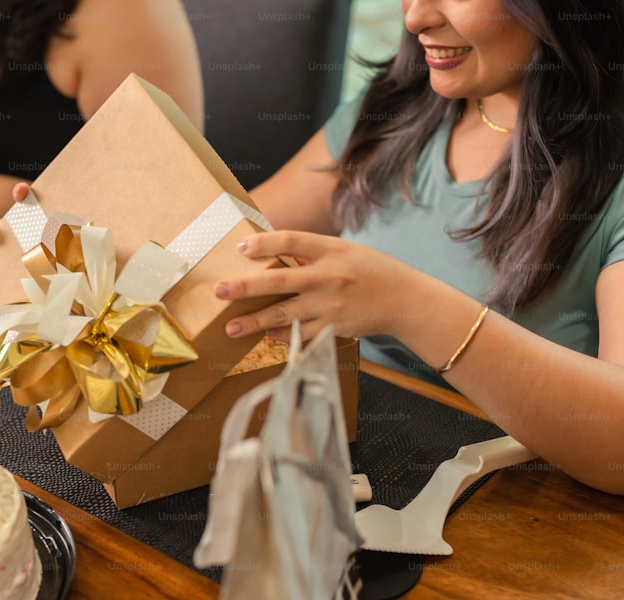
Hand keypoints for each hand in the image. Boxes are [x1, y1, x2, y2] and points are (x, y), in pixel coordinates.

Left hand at [214, 230, 409, 341]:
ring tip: (230, 327)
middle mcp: (327, 276)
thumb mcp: (344, 250)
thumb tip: (271, 255)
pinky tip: (265, 333)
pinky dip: (281, 335)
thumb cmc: (370, 270)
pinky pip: (299, 334)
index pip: (290, 241)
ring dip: (254, 321)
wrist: (404, 299)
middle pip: (278, 280)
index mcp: (330, 249)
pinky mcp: (333, 327)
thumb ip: (311, 253)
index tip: (240, 247)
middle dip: (245, 286)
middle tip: (219, 290)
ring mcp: (329, 304)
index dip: (263, 243)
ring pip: (284, 314)